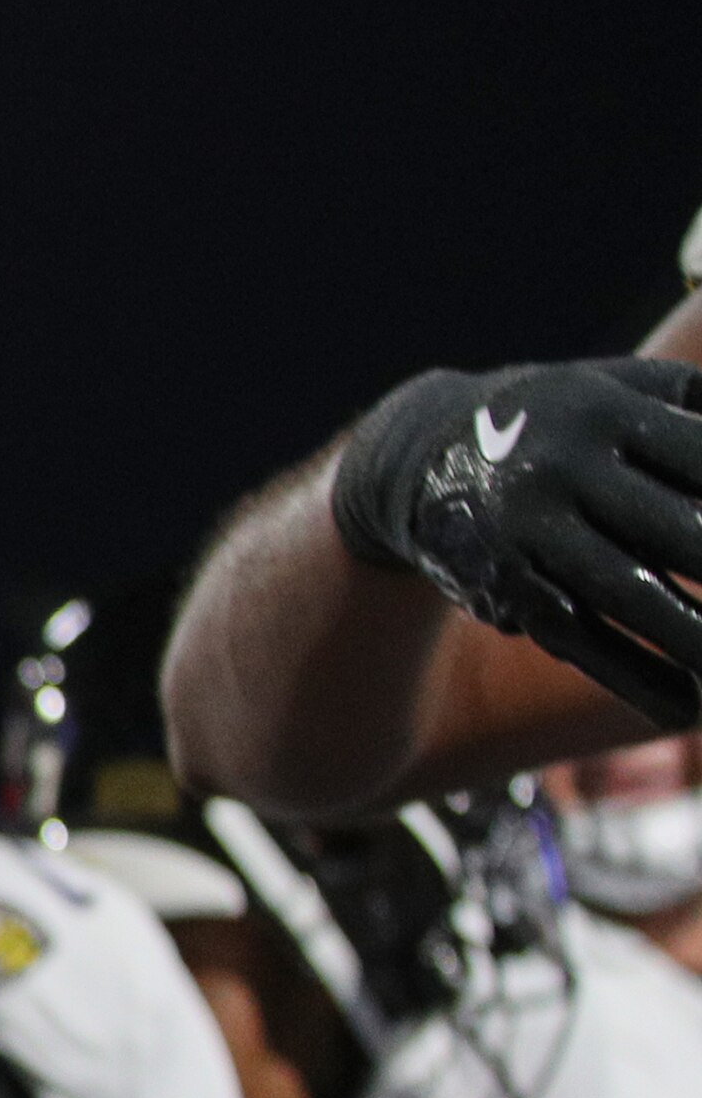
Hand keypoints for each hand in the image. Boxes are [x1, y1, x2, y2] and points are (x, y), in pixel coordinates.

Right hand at [329, 359, 701, 728]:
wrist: (424, 454)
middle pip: (682, 533)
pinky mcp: (508, 588)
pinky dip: (640, 680)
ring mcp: (530, 532)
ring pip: (634, 598)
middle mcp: (561, 468)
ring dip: (701, 642)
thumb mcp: (627, 389)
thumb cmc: (566, 418)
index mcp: (605, 410)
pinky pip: (582, 642)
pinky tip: (690, 708)